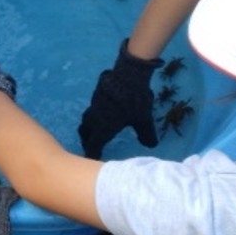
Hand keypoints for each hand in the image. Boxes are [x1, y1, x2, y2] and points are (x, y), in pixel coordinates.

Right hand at [78, 40, 162, 158]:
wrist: (127, 75)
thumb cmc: (134, 102)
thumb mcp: (144, 121)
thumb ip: (146, 135)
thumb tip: (150, 145)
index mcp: (102, 129)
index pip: (92, 146)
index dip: (92, 154)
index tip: (94, 159)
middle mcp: (94, 118)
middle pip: (85, 133)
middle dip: (87, 141)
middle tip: (93, 146)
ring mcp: (93, 105)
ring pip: (86, 120)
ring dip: (89, 127)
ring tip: (96, 130)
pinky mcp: (96, 95)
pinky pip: (92, 109)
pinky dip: (95, 115)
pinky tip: (104, 112)